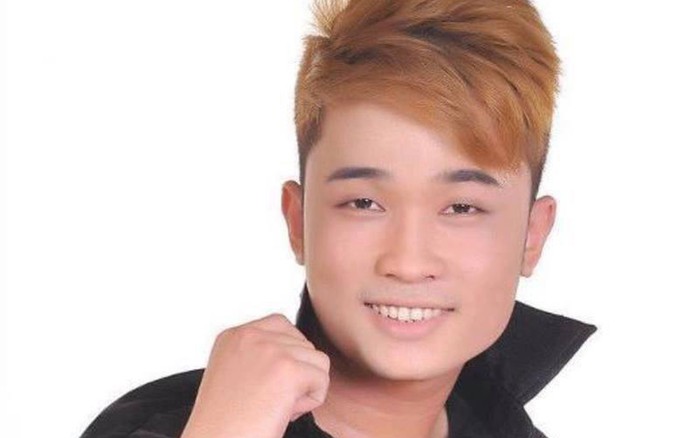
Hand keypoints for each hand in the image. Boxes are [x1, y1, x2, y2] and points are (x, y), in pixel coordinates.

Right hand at [179, 313, 330, 437]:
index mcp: (234, 336)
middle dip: (296, 374)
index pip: (281, 324)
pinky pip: (322, 380)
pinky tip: (284, 413)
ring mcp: (270, 349)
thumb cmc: (225, 423)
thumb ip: (259, 355)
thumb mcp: (234, 375)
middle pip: (303, 343)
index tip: (270, 382)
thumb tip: (300, 351)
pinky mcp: (288, 369)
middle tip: (268, 401)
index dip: (288, 355)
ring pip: (317, 361)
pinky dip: (310, 402)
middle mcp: (250, 335)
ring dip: (304, 388)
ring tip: (275, 407)